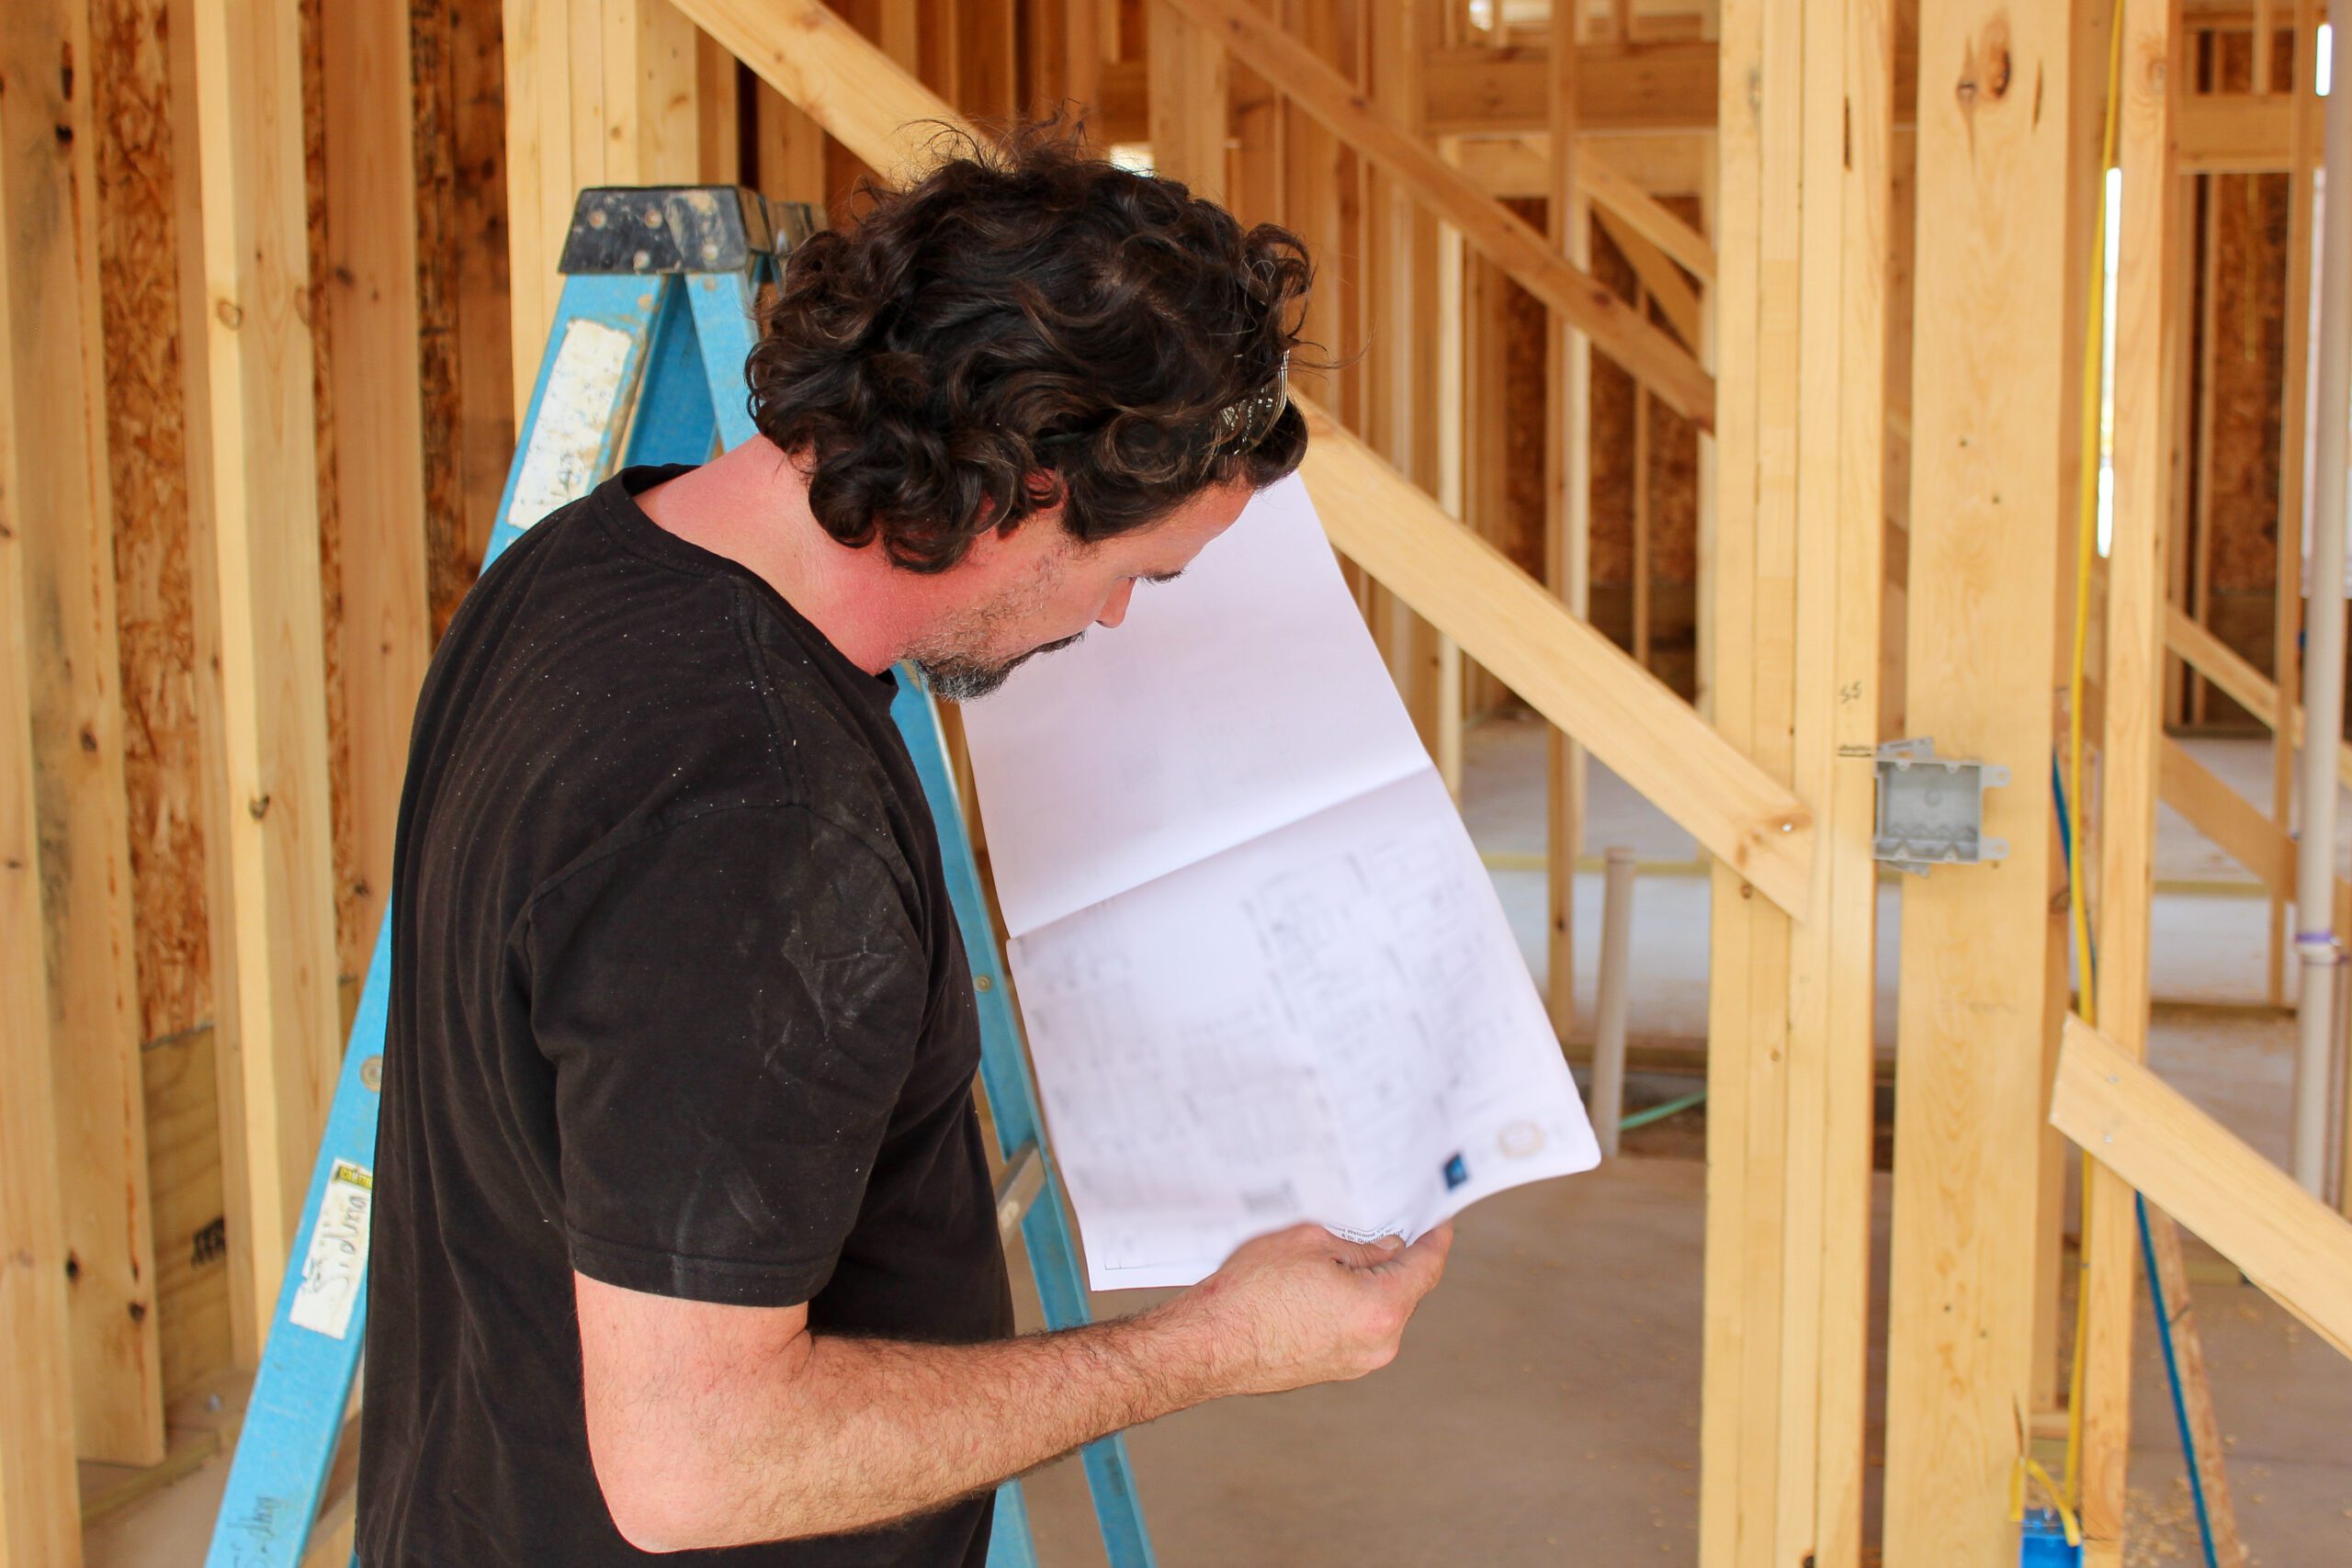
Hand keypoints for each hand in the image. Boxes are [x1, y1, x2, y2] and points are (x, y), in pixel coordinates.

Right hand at [1162, 1222, 1453, 1398]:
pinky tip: (1326, 1281)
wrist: (1208, 1345)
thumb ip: (1360, 1247)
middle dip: (1398, 1255)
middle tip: (1384, 1220)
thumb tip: (1388, 1249)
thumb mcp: (1309, 1243)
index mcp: (1381, 1310)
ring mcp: (1358, 1362)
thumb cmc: (1250, 1292)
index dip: (1436, 1235)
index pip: (1427, 1266)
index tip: (1439, 1216)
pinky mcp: (1335, 1369)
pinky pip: (1359, 1327)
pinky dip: (1353, 1303)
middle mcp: (1378, 1344)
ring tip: (1342, 1249)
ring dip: (1372, 1281)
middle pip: (1407, 1289)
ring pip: (1382, 1310)